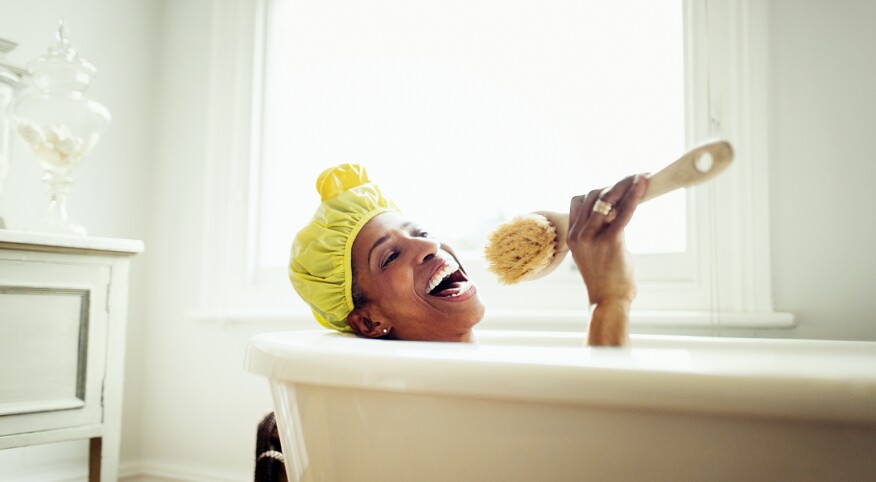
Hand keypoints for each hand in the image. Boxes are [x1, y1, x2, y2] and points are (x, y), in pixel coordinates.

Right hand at [567, 174, 647, 305]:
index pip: (580, 200)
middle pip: (593, 196)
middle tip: (635, 179)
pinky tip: (643, 184)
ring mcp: (592, 238)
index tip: (617, 187)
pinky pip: (623, 212)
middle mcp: (578, 234)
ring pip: (607, 199)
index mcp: (572, 236)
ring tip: (642, 178)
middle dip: (615, 185)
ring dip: (625, 185)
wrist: (608, 302)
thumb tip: (616, 214)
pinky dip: (634, 195)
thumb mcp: (593, 253)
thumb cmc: (605, 279)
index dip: (599, 191)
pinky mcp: (610, 242)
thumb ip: (599, 232)